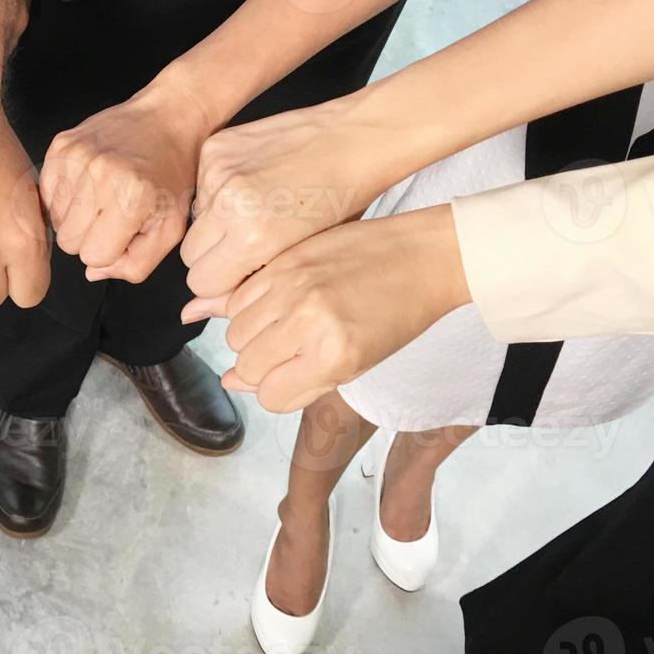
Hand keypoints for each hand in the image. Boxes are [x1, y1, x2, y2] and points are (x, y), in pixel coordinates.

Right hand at [41, 82, 208, 282]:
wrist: (167, 119)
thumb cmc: (172, 175)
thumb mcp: (170, 228)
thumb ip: (136, 263)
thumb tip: (93, 273)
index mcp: (131, 199)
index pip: (92, 256)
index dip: (109, 251)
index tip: (124, 231)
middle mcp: (99, 175)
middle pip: (68, 242)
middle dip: (89, 236)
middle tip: (112, 214)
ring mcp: (76, 157)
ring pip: (54, 219)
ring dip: (75, 216)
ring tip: (101, 196)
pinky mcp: (60, 145)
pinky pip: (45, 193)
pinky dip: (64, 195)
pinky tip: (88, 183)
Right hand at [180, 98, 384, 319]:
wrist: (355, 139)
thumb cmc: (341, 200)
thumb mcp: (300, 257)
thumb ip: (244, 287)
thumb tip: (190, 312)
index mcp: (254, 237)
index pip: (201, 282)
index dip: (225, 281)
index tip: (248, 269)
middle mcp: (229, 203)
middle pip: (190, 255)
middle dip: (214, 256)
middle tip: (250, 243)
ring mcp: (219, 171)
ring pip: (194, 219)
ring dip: (217, 221)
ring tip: (259, 209)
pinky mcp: (216, 147)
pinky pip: (201, 185)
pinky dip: (221, 190)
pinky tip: (256, 183)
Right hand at [209, 205, 470, 413]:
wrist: (421, 257)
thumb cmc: (397, 315)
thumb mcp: (355, 364)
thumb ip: (294, 382)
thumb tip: (231, 382)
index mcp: (334, 356)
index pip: (270, 396)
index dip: (279, 392)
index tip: (296, 378)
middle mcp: (308, 320)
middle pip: (248, 365)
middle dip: (263, 367)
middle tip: (293, 353)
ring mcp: (292, 286)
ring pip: (235, 333)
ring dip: (253, 338)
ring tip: (285, 328)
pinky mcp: (285, 261)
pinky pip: (240, 298)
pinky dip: (250, 308)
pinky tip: (278, 305)